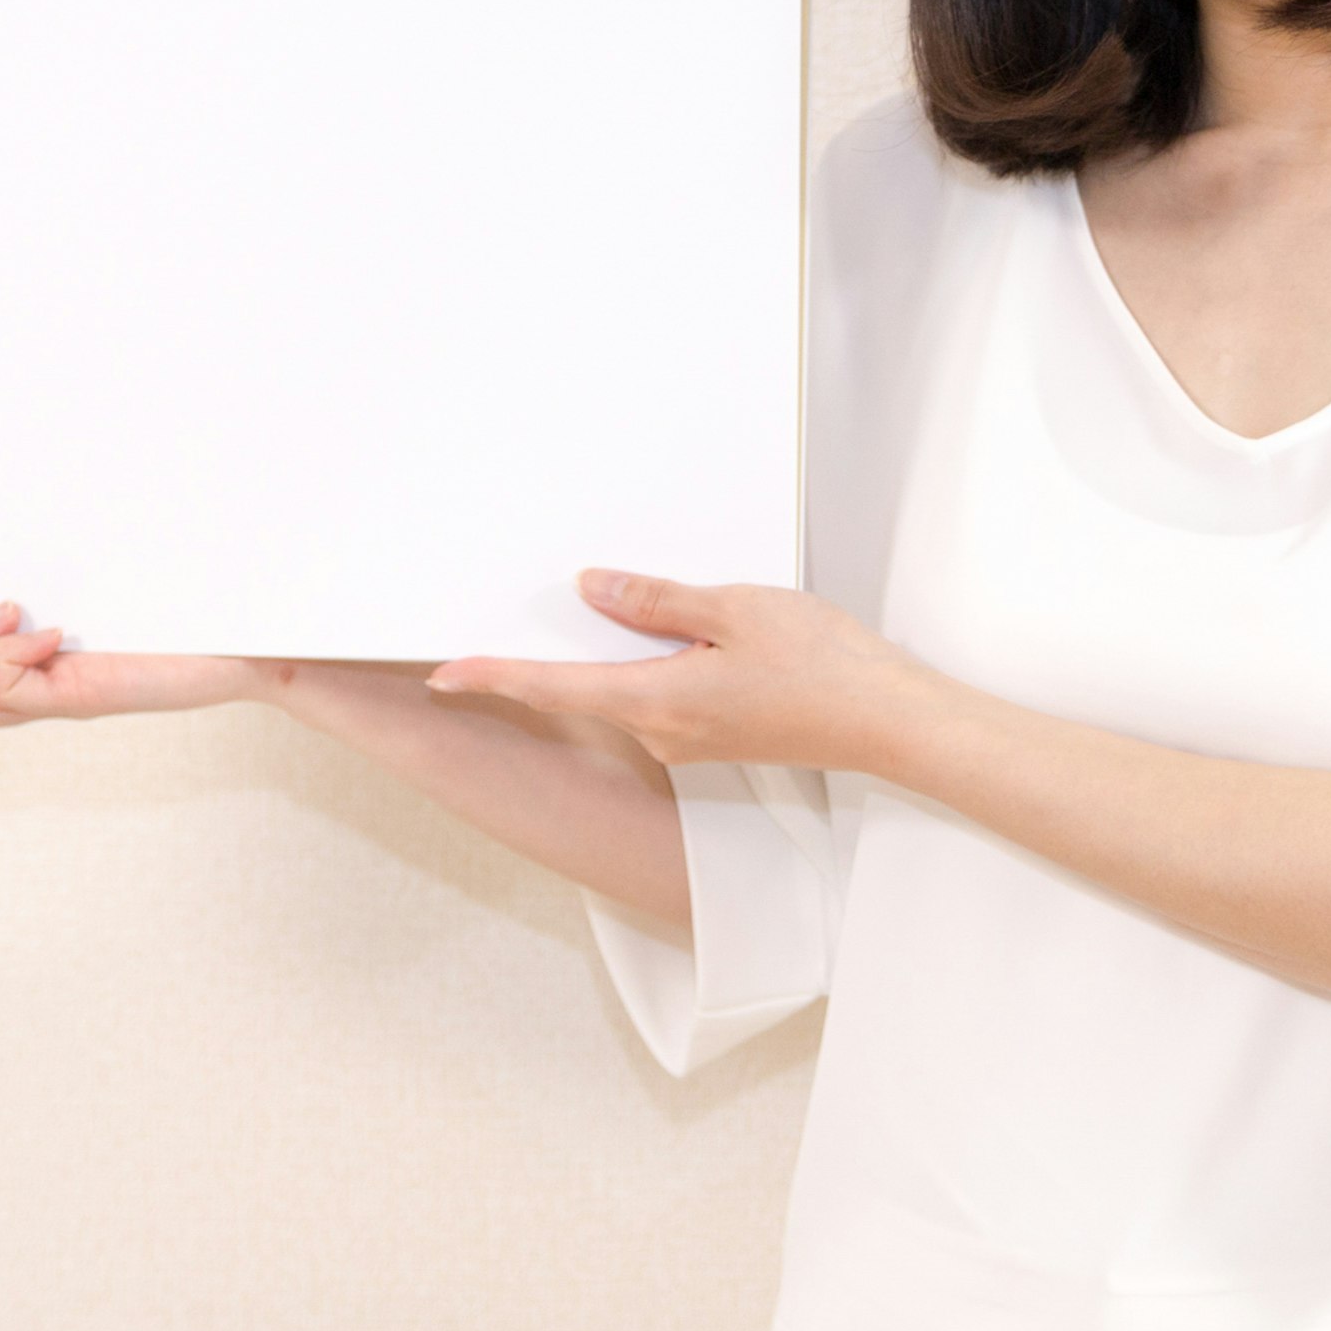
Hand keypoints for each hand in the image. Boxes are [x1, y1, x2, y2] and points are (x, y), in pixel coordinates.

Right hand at [0, 600, 278, 733]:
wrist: (247, 640)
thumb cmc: (180, 606)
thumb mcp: (95, 578)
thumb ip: (42, 573)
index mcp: (24, 660)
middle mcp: (31, 690)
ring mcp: (52, 700)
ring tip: (13, 612)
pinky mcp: (79, 700)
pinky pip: (7, 697)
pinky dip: (12, 661)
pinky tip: (52, 636)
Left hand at [421, 572, 948, 775]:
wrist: (888, 722)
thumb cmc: (824, 667)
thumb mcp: (734, 609)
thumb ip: (658, 602)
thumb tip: (594, 589)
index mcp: (656, 701)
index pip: (551, 688)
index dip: (491, 678)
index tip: (442, 674)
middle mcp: (662, 732)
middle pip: (583, 688)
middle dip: (554, 652)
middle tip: (523, 611)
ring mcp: (688, 741)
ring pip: (626, 689)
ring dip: (615, 652)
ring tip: (624, 605)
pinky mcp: (714, 737)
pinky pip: (661, 695)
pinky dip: (652, 664)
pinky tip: (680, 632)